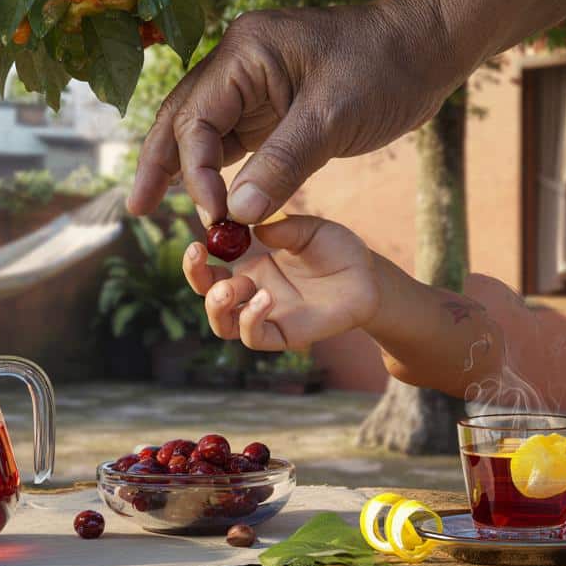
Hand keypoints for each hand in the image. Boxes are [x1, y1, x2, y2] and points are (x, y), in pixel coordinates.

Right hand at [128, 0, 448, 224]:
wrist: (427, 45)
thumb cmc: (385, 68)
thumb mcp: (333, 117)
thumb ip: (282, 163)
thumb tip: (236, 213)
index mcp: (244, 53)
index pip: (198, 118)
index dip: (197, 170)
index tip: (216, 213)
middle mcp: (239, 65)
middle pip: (183, 118)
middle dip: (159, 163)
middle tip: (136, 208)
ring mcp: (255, 84)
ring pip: (204, 130)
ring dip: (184, 169)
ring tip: (155, 205)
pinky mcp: (275, 105)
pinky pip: (235, 138)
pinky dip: (218, 167)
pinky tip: (208, 195)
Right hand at [182, 216, 378, 350]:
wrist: (369, 277)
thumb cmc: (337, 250)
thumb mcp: (309, 229)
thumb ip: (283, 228)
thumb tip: (254, 229)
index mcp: (251, 267)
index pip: (210, 269)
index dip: (196, 261)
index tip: (196, 242)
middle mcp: (253, 293)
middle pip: (209, 297)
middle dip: (198, 279)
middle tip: (204, 258)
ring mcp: (268, 315)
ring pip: (225, 325)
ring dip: (218, 306)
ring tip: (232, 288)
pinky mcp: (286, 334)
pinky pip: (256, 337)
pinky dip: (251, 320)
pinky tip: (264, 297)